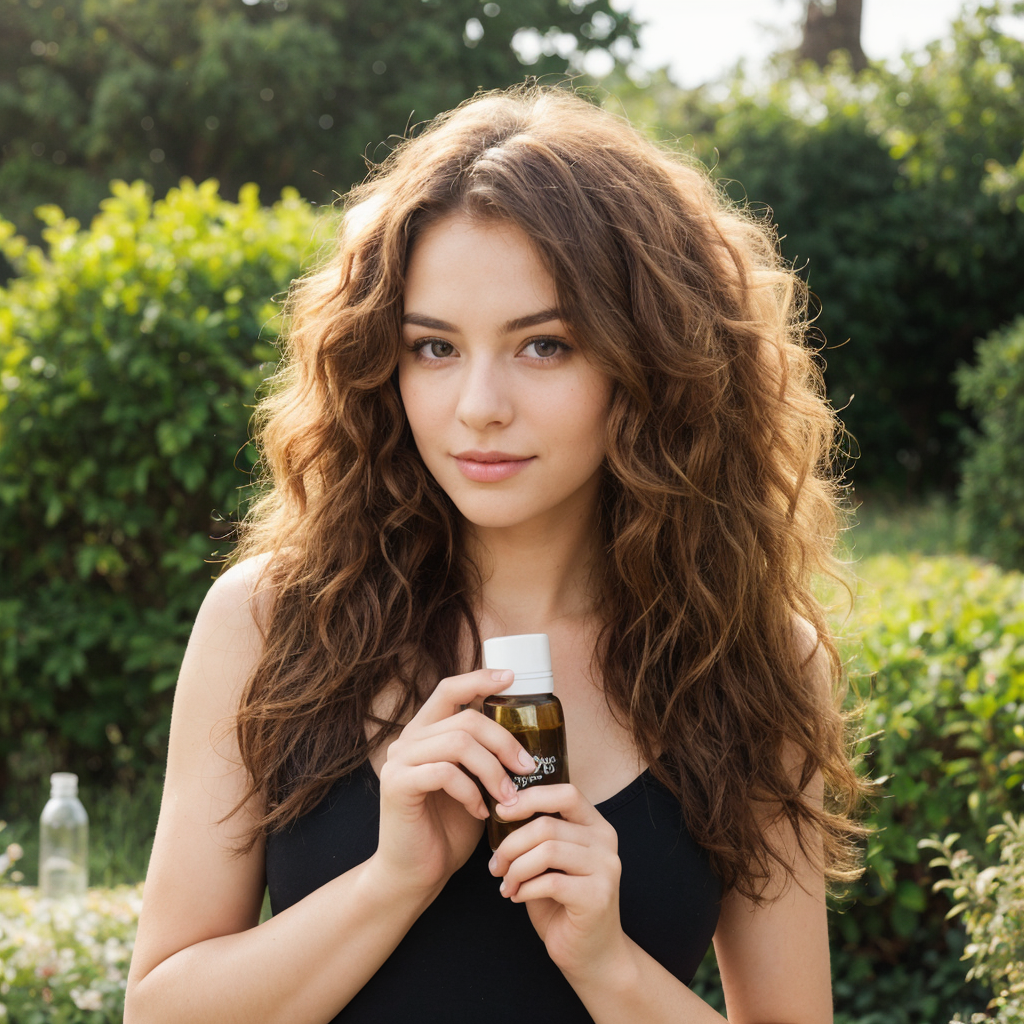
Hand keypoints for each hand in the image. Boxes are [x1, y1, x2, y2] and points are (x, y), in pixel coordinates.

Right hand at [370, 668, 538, 898]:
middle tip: (528, 768)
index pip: (450, 689)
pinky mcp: (397, 784)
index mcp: (427, 732)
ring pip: (457, 743)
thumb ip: (487, 758)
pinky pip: (444, 772)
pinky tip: (481, 812)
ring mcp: (399, 760)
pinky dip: (471, 791)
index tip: (511, 679)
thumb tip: (531, 742)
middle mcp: (409, 739)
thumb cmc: (449, 829)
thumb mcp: (476, 785)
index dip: (480, 678)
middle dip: (504, 741)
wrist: (417, 874)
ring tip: (509, 797)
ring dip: (492, 770)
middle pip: (466, 719)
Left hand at [487, 784, 629, 980]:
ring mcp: (606, 868)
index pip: (566, 793)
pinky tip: (517, 897)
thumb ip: (538, 836)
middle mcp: (606, 841)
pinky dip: (525, 888)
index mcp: (596, 825)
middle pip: (547, 825)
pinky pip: (549, 882)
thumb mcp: (550, 862)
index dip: (530, 797)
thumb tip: (501, 811)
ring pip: (547, 851)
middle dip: (511, 844)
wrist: (591, 954)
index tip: (501, 811)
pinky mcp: (597, 897)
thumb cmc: (563, 903)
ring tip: (506, 883)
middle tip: (495, 864)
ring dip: (515, 868)